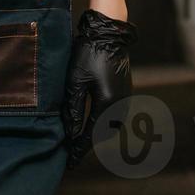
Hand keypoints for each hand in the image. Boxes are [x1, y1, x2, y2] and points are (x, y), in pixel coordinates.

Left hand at [62, 8, 137, 167]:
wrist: (108, 32)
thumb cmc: (89, 54)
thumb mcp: (75, 82)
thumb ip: (73, 110)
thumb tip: (71, 133)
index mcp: (107, 104)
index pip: (91, 135)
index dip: (79, 149)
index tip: (70, 162)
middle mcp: (120, 104)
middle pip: (103, 134)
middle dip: (88, 143)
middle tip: (72, 150)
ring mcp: (125, 97)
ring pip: (111, 125)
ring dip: (97, 133)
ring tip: (80, 138)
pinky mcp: (125, 90)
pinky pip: (115, 114)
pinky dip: (104, 121)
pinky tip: (92, 119)